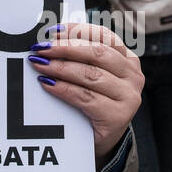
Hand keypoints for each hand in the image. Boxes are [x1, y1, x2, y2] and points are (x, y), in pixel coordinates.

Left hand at [27, 22, 143, 160]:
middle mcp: (132, 76)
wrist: (102, 140)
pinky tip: (48, 83)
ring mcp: (128, 96)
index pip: (104, 36)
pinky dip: (63, 88)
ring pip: (90, 74)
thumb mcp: (93, 76)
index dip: (77, 30)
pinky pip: (85, 97)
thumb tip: (52, 38)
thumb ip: (81, 57)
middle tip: (41, 48)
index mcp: (128, 60)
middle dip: (65, 48)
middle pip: (97, 53)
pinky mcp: (117, 116)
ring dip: (61, 67)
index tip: (52, 31)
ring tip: (40, 64)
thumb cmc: (94, 104)